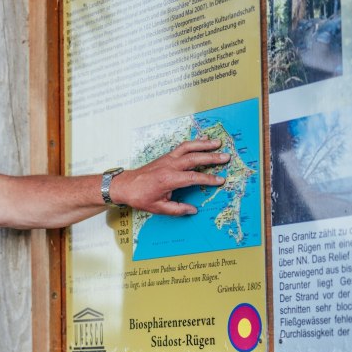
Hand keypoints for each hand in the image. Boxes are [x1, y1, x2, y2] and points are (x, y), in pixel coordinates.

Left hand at [110, 138, 228, 214]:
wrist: (125, 185)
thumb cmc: (140, 197)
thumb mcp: (158, 208)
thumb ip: (177, 209)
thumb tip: (193, 210)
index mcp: (168, 179)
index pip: (193, 178)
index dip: (208, 179)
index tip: (220, 181)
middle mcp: (169, 166)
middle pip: (194, 158)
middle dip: (211, 158)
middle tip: (226, 157)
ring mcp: (167, 159)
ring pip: (188, 148)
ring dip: (204, 144)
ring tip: (218, 143)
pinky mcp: (166, 156)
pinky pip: (182, 147)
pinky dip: (193, 143)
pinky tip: (203, 140)